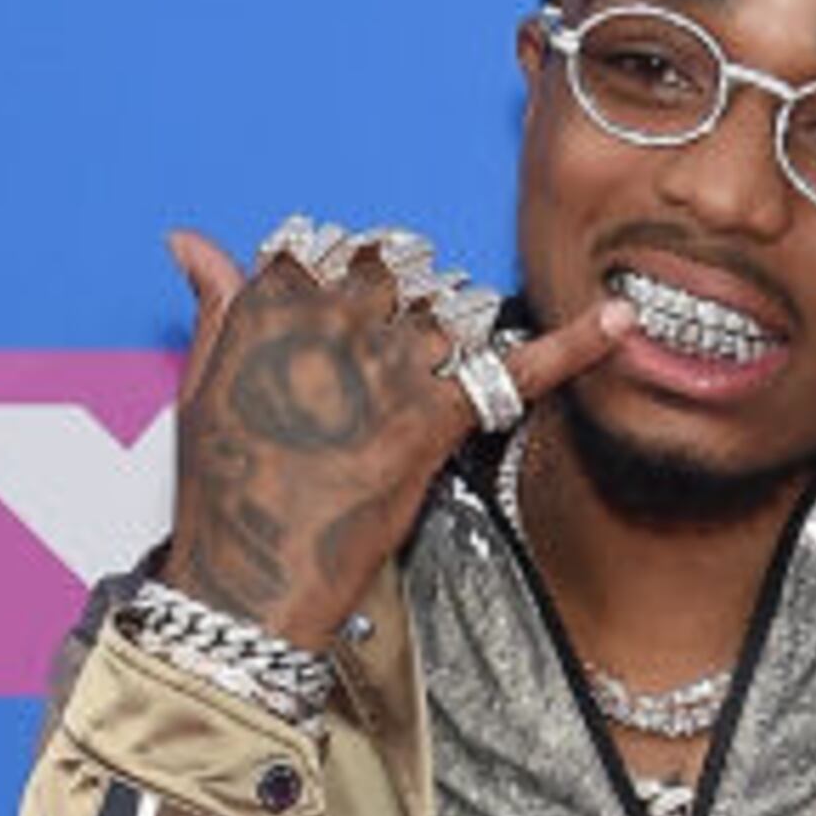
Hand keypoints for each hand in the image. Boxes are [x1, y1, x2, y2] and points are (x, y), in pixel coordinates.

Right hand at [155, 224, 631, 659]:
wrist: (253, 576)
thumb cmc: (223, 486)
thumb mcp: (201, 382)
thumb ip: (216, 302)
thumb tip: (190, 239)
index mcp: (273, 298)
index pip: (334, 247)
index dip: (347, 279)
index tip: (343, 319)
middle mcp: (334, 317)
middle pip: (401, 270)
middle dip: (405, 299)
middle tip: (391, 361)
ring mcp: (390, 365)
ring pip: (452, 305)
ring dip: (453, 328)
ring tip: (428, 378)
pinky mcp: (435, 418)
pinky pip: (516, 368)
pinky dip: (576, 345)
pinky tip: (625, 321)